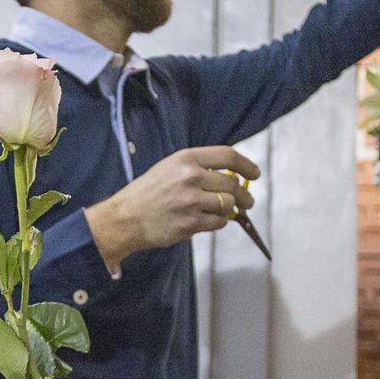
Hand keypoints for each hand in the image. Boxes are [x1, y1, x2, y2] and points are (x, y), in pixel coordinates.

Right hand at [85, 145, 258, 268]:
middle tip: (247, 201)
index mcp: (185, 158)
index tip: (254, 174)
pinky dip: (219, 222)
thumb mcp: (169, 168)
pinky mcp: (190, 223)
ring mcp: (191, 201)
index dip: (246, 165)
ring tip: (228, 211)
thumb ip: (198, 168)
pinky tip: (210, 220)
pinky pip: (218, 222)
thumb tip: (231, 175)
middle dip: (244, 195)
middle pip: (232, 184)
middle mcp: (190, 177)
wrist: (125, 218)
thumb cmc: (147, 193)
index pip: (228, 156)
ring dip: (231, 209)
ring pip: (228, 204)